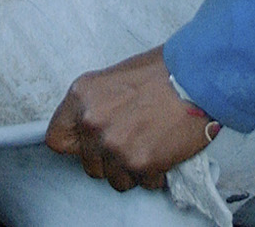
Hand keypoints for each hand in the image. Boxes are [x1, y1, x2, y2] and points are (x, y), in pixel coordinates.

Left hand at [44, 47, 217, 191]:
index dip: (76, 146)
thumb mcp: (116, 78)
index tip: (90, 146)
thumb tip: (89, 129)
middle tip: (133, 140)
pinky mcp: (139, 162)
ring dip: (133, 169)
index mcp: (81, 96)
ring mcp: (114, 144)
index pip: (57, 139)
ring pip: (116, 179)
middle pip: (89, 165)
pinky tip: (165, 149)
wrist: (198, 76)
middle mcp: (92, 121)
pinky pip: (143, 183)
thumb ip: (96, 105)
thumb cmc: (163, 71)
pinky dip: (156, 173)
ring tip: (152, 143)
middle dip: (110, 160)